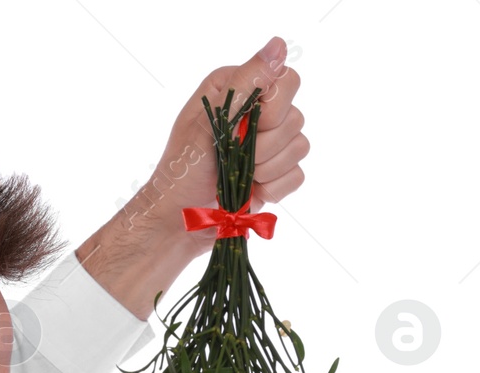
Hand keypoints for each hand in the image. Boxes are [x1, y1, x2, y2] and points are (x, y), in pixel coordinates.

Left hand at [141, 36, 307, 239]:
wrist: (178, 220)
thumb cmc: (183, 169)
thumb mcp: (209, 120)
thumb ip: (246, 83)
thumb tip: (278, 45)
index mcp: (238, 89)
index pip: (287, 81)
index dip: (274, 108)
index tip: (245, 127)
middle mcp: (256, 111)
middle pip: (297, 116)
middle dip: (266, 145)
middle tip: (236, 156)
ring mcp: (269, 144)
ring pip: (301, 146)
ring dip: (268, 169)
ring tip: (241, 177)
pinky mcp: (276, 174)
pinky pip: (298, 175)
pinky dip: (274, 188)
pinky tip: (252, 191)